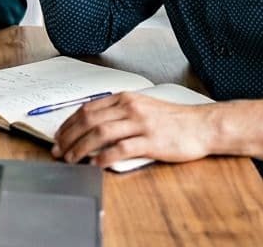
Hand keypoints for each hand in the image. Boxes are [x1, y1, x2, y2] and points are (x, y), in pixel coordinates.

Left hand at [51, 91, 214, 167]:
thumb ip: (118, 112)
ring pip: (100, 133)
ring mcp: (141, 124)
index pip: (87, 109)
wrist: (203, 126)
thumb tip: (91, 125)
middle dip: (69, 136)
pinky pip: (122, 149)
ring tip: (71, 159)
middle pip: (89, 120)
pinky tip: (95, 164)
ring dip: (81, 147)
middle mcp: (130, 108)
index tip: (59, 136)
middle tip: (59, 150)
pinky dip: (105, 156)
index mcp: (125, 98)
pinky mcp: (152, 142)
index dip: (68, 123)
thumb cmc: (173, 119)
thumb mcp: (142, 106)